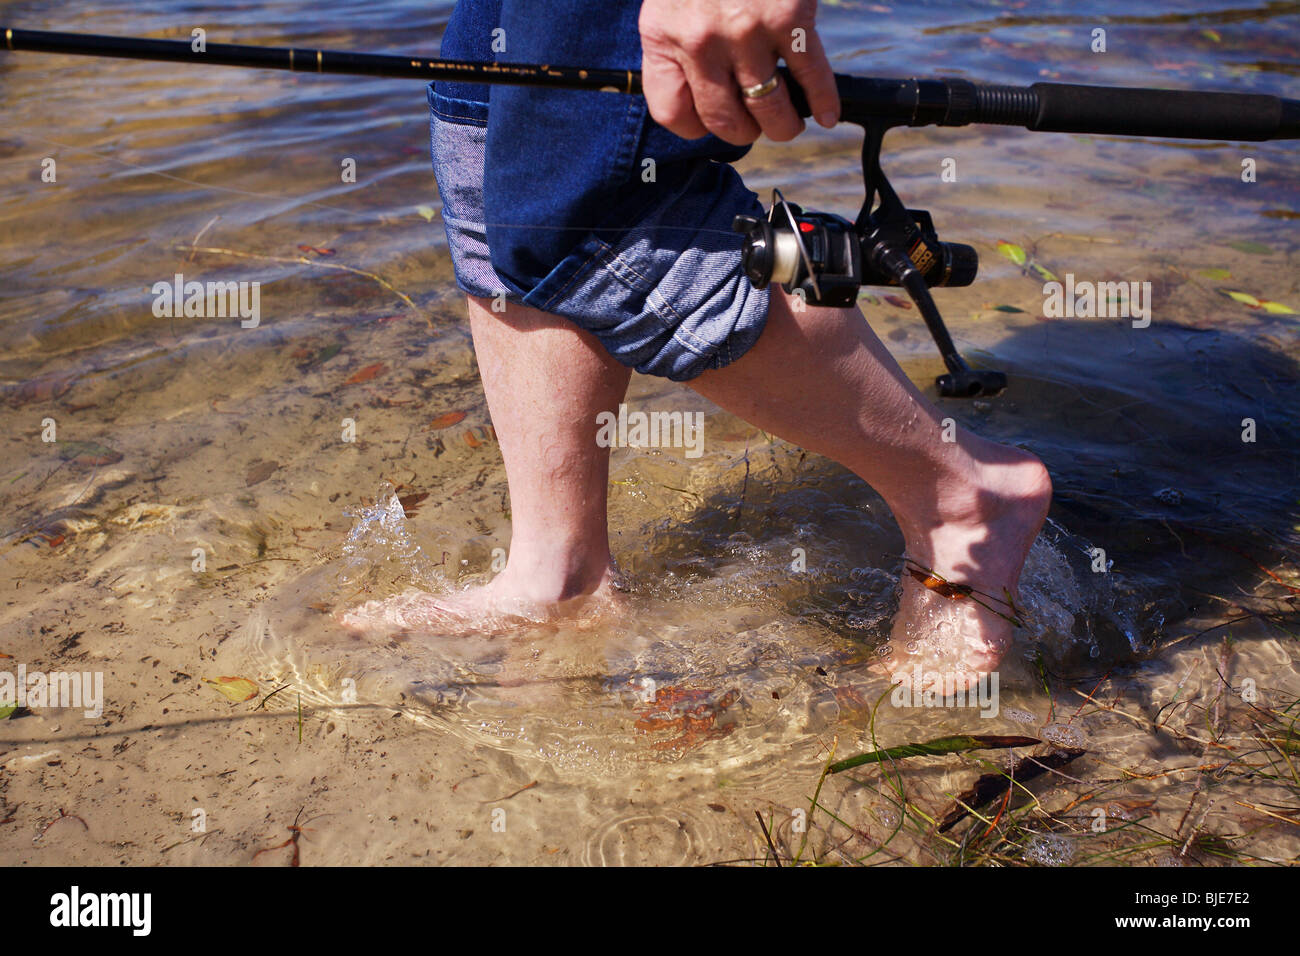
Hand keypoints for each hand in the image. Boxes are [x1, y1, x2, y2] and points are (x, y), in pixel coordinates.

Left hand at [639, 0, 839, 145]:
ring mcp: (746, 32)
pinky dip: (824, 102)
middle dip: (746, 132)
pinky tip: (827, 114)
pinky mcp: (788, 18)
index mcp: (663, 34)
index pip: (673, 113)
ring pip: (770, 109)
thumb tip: (710, 91)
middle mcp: (700, 40)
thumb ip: (682, 39)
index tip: (713, 124)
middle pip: (724, 121)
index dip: (697, 128)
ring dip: (784, 125)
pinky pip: (810, 76)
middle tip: (759, 125)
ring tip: (790, 120)